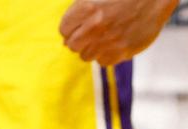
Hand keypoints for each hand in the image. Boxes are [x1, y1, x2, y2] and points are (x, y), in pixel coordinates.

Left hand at [60, 0, 178, 65]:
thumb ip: (80, 10)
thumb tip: (66, 36)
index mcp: (87, 7)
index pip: (64, 29)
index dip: (69, 29)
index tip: (76, 28)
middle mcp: (96, 26)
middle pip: (73, 45)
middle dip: (77, 41)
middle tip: (87, 36)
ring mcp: (109, 40)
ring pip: (86, 56)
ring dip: (91, 49)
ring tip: (102, 39)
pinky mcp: (123, 51)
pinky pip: (104, 62)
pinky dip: (105, 55)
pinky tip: (112, 44)